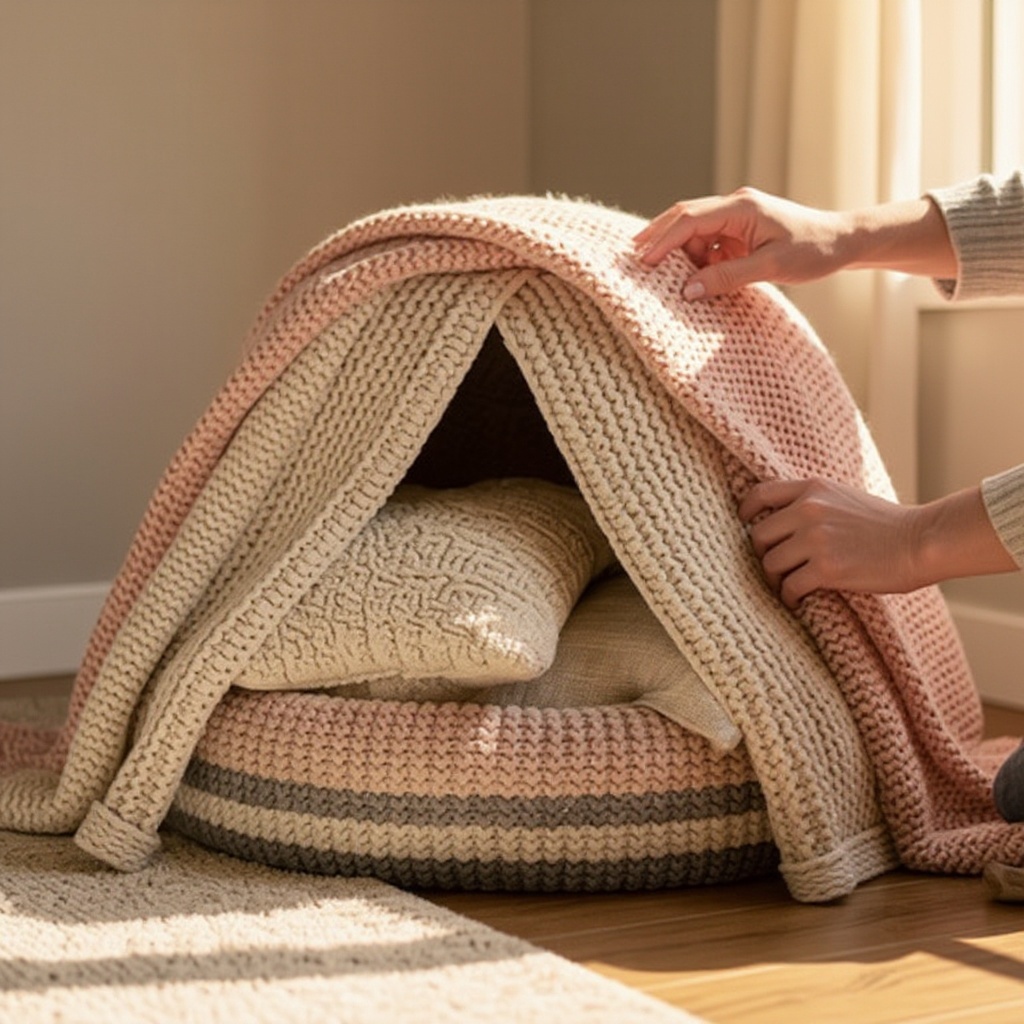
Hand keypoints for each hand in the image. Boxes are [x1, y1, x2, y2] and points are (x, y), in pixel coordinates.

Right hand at [633, 187, 849, 299]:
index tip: (643, 261)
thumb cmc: (813, 251)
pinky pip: (710, 243)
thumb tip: (688, 290)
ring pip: (695, 233)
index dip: (663, 240)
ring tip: (665, 277)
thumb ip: (727, 277)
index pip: (690, 219)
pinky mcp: (741, 232)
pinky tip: (693, 278)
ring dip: (681, 254)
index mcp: (741, 208)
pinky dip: (698, 260)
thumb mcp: (770, 267)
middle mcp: (735, 206)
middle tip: (633, 259)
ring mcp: (737, 218)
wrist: (842, 242)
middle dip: (658, 238)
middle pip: (685, 218)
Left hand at [737, 478, 1015, 608]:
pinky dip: (789, 597)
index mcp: (812, 489)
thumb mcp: (843, 497)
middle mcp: (808, 510)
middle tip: (774, 568)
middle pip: (758, 535)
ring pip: (770, 564)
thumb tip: (779, 521)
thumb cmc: (885, 524)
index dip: (745, 512)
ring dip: (775, 580)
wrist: (921, 541)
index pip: (760, 494)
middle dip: (761, 554)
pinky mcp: (826, 569)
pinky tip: (797, 601)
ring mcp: (816, 539)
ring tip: (787, 587)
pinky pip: (789, 586)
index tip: (746, 525)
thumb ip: (812, 503)